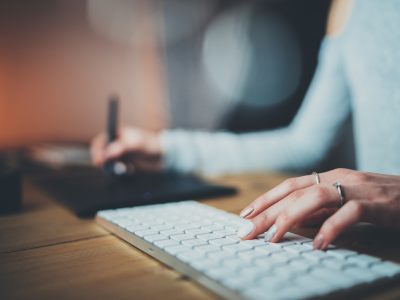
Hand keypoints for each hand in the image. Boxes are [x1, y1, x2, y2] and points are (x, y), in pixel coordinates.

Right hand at [90, 127, 162, 172]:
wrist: (164, 156)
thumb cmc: (151, 145)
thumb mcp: (136, 144)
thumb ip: (121, 148)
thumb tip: (107, 154)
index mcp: (117, 134)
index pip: (100, 141)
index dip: (96, 151)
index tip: (97, 160)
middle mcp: (117, 144)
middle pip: (102, 153)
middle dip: (103, 161)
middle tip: (105, 168)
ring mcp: (121, 155)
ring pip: (109, 163)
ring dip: (113, 167)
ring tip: (125, 168)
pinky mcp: (126, 164)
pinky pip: (117, 170)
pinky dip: (121, 172)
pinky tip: (131, 169)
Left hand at [238, 168, 399, 249]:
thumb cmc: (380, 199)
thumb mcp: (344, 201)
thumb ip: (321, 209)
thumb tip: (295, 221)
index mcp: (329, 176)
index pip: (289, 186)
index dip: (265, 199)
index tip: (245, 214)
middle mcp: (338, 178)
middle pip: (294, 193)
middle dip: (267, 213)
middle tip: (247, 231)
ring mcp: (356, 188)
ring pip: (314, 197)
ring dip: (290, 218)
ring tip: (273, 237)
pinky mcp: (377, 202)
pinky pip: (349, 213)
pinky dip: (331, 228)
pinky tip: (318, 244)